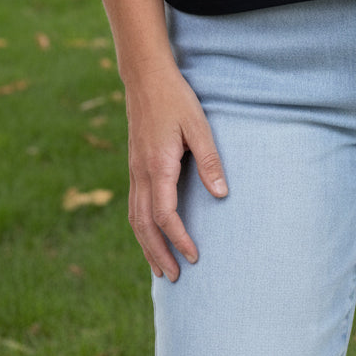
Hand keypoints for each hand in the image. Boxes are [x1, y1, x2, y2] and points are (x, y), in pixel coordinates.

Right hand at [124, 61, 228, 281]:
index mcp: (157, 166)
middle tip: (173, 278)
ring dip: (146, 246)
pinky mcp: (134, 165)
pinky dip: (140, 228)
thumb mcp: (199, 125)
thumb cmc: (176, 99)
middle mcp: (141, 173)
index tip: (194, 256)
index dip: (179, 239)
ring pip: (134, 218)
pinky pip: (134, 205)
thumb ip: (209, 160)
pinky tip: (149, 235)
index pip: (165, 215)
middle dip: (158, 254)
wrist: (145, 77)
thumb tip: (222, 195)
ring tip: (159, 268)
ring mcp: (134, 170)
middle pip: (144, 226)